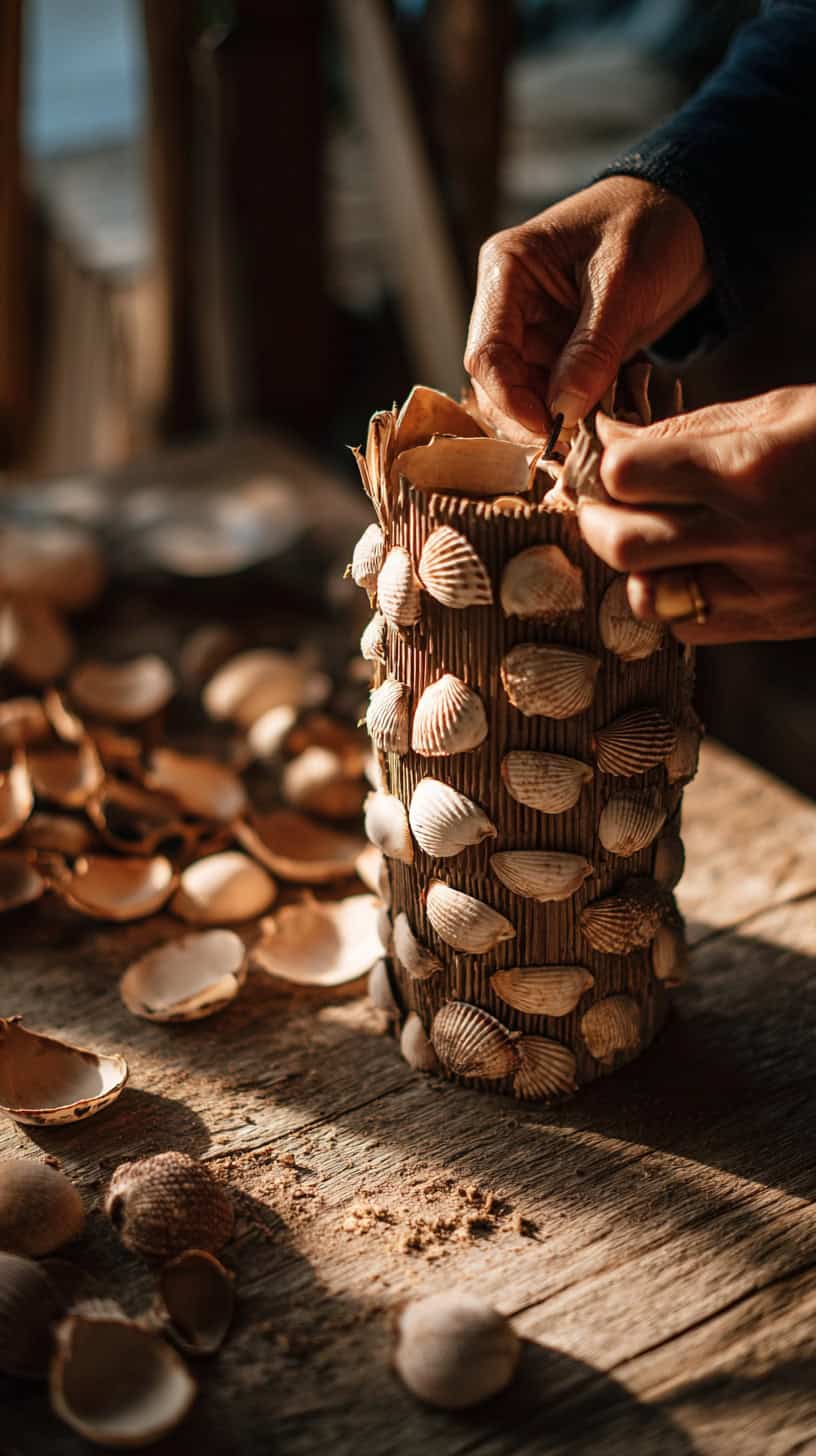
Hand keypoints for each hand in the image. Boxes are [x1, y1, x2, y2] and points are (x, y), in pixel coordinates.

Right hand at [464, 176, 709, 440]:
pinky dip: (574, 412)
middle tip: (571, 443)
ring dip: (552, 419)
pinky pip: (555, 393)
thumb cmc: (652, 226)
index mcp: (507, 270)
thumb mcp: (625, 285)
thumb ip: (591, 349)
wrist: (692, 216)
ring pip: (524, 394)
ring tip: (589, 433)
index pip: (486, 353)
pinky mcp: (561, 349)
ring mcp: (535, 329)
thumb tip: (560, 412)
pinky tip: (599, 420)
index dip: (511, 401)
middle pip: (497, 381)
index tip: (550, 431)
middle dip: (528, 416)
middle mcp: (510, 304)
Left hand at [577, 386, 815, 643]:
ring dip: (634, 568)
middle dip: (595, 522)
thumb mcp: (779, 411)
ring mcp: (769, 588)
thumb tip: (610, 436)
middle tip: (601, 505)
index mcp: (753, 467)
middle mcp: (757, 534)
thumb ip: (689, 430)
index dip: (604, 465)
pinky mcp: (781, 622)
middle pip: (624, 545)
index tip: (606, 459)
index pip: (628, 475)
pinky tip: (691, 568)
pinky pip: (690, 627)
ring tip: (649, 539)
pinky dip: (674, 600)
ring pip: (649, 598)